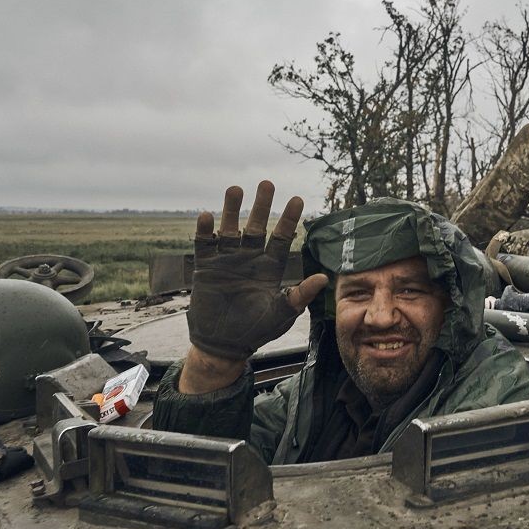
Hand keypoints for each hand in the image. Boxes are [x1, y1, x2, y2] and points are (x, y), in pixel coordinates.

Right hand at [179, 180, 327, 392]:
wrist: (224, 345)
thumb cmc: (256, 330)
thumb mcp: (282, 313)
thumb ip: (300, 295)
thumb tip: (323, 278)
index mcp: (270, 266)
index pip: (282, 236)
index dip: (289, 218)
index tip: (298, 199)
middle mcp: (249, 258)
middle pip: (257, 226)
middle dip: (262, 205)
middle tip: (267, 184)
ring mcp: (227, 261)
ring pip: (230, 229)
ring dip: (231, 210)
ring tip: (235, 189)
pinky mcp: (206, 268)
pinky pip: (205, 245)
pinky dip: (205, 231)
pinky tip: (207, 215)